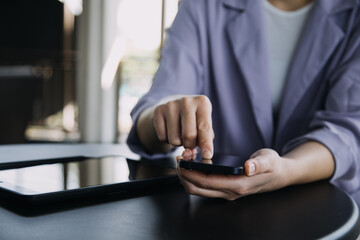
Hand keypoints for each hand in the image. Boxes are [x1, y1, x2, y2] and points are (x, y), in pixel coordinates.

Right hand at [153, 95, 214, 158]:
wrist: (174, 105)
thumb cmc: (194, 118)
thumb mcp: (203, 123)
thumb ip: (205, 138)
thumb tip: (205, 154)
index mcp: (202, 102)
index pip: (204, 127)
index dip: (206, 144)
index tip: (207, 155)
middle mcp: (186, 101)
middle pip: (189, 135)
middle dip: (190, 146)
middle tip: (190, 144)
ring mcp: (171, 105)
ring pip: (174, 139)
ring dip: (178, 143)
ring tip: (180, 134)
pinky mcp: (158, 110)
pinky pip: (162, 137)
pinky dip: (167, 139)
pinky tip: (170, 130)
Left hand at [176, 148, 291, 199]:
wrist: (278, 175)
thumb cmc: (272, 166)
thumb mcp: (269, 160)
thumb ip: (258, 164)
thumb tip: (248, 167)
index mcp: (238, 184)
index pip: (206, 182)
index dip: (190, 172)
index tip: (182, 160)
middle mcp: (230, 192)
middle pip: (197, 189)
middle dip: (183, 175)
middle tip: (179, 159)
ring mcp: (226, 192)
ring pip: (198, 190)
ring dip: (186, 177)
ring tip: (184, 160)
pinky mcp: (224, 190)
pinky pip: (204, 188)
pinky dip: (194, 178)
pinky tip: (193, 165)